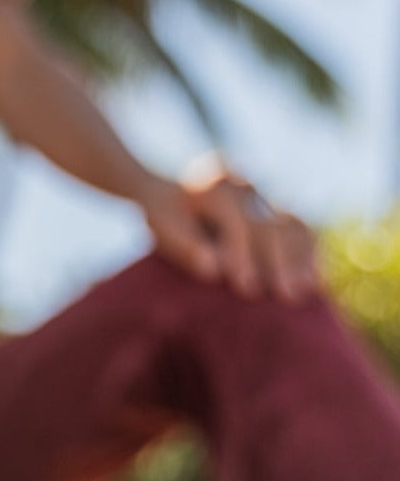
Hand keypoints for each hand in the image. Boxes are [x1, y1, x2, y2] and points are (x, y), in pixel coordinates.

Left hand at [136, 164, 320, 301]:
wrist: (170, 194)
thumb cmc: (165, 217)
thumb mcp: (164, 228)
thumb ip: (185, 246)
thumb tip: (213, 269)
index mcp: (214, 185)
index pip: (236, 222)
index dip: (242, 255)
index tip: (245, 288)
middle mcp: (243, 184)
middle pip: (270, 224)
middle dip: (278, 262)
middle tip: (284, 296)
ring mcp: (262, 193)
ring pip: (293, 224)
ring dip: (301, 260)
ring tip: (306, 291)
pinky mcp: (275, 206)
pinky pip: (299, 229)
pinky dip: (309, 254)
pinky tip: (316, 281)